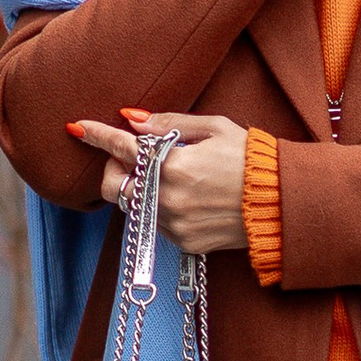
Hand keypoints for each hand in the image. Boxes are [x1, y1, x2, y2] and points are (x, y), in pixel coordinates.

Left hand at [67, 110, 252, 252]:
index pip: (122, 148)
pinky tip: (187, 197)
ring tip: (169, 176)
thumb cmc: (252, 159)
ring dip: (140, 188)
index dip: (98, 135)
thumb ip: (168, 123)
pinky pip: (155, 223)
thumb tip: (131, 119)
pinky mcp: (183, 241)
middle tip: (134, 157)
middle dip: (115, 169)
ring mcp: (174, 224)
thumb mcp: (214, 128)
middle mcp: (168, 198)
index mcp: (174, 165)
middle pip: (114, 186)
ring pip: (133, 206)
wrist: (282, 204)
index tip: (78, 128)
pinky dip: (160, 208)